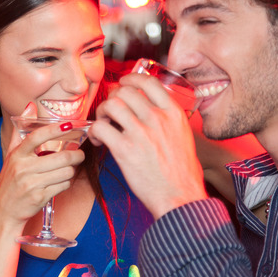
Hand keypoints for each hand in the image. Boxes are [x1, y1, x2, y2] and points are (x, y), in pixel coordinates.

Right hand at [0, 103, 85, 226]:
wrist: (3, 211)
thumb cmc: (9, 180)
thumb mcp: (11, 155)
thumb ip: (21, 131)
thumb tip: (30, 106)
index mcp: (17, 155)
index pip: (37, 137)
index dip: (54, 130)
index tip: (69, 125)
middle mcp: (23, 168)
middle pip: (60, 157)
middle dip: (75, 155)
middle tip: (79, 153)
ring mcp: (31, 184)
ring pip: (65, 172)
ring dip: (70, 171)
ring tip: (67, 170)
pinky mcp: (40, 197)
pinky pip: (63, 186)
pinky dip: (65, 183)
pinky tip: (60, 182)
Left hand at [88, 73, 207, 217]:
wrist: (181, 197)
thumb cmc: (182, 173)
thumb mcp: (183, 136)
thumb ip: (167, 119)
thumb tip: (148, 109)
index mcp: (173, 113)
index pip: (148, 81)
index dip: (130, 79)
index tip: (123, 85)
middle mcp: (157, 118)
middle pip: (125, 91)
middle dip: (112, 98)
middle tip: (110, 112)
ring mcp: (141, 132)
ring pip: (111, 104)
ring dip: (102, 112)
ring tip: (104, 125)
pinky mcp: (125, 149)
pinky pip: (100, 127)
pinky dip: (95, 132)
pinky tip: (100, 141)